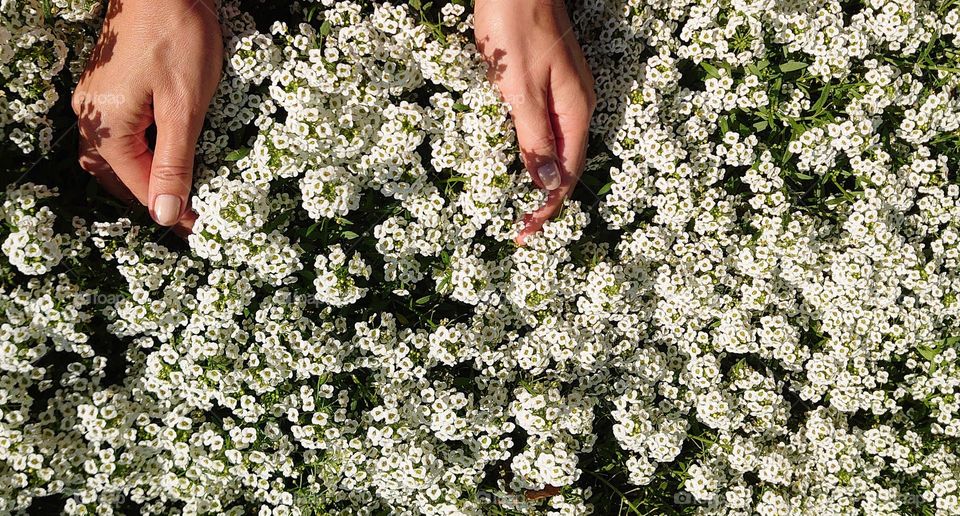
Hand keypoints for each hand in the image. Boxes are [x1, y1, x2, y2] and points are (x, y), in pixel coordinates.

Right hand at [72, 0, 222, 234]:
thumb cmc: (178, 38)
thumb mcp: (184, 108)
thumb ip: (174, 163)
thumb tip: (164, 214)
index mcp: (108, 127)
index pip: (138, 186)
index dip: (170, 210)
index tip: (200, 227)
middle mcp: (93, 117)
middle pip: (119, 176)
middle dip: (153, 197)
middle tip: (190, 215)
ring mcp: (98, 100)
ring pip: (117, 156)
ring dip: (145, 176)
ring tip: (181, 191)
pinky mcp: (109, 86)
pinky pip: (122, 132)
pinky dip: (144, 151)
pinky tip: (168, 153)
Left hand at [474, 0, 595, 245]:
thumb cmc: (515, 29)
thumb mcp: (519, 89)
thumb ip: (534, 138)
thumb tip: (550, 185)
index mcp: (576, 110)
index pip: (568, 174)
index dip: (547, 208)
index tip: (524, 233)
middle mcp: (577, 104)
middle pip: (566, 164)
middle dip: (544, 200)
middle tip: (519, 229)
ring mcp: (564, 92)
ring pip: (556, 146)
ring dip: (539, 178)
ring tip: (518, 206)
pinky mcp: (548, 80)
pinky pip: (545, 127)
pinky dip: (533, 151)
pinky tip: (519, 161)